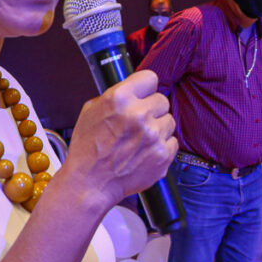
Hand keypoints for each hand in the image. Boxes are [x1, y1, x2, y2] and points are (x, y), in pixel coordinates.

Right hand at [60, 70, 176, 207]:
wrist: (91, 183)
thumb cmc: (88, 148)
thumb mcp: (91, 111)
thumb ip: (116, 96)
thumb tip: (135, 89)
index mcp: (120, 99)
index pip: (150, 78)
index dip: (145, 88)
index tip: (143, 95)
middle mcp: (139, 114)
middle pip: (162, 100)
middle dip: (152, 110)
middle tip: (139, 123)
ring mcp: (154, 135)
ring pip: (169, 121)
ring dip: (158, 128)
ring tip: (140, 140)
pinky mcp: (163, 154)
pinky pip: (172, 141)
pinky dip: (162, 146)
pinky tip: (145, 152)